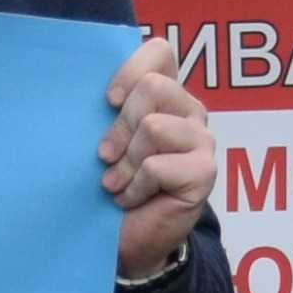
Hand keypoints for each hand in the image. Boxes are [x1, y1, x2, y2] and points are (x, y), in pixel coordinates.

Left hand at [102, 33, 212, 283]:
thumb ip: (110, 110)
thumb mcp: (107, 140)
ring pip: (153, 127)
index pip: (159, 51)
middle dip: (120, 126)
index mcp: (167, 95)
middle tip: (105, 156)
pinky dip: (133, 188)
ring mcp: (202, 141)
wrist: (129, 241)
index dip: (130, 69)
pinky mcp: (205, 172)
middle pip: (152, 88)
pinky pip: (156, 166)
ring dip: (125, 162)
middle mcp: (189, 111)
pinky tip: (130, 199)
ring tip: (116, 183)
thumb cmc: (114, 185)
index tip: (109, 101)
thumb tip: (88, 89)